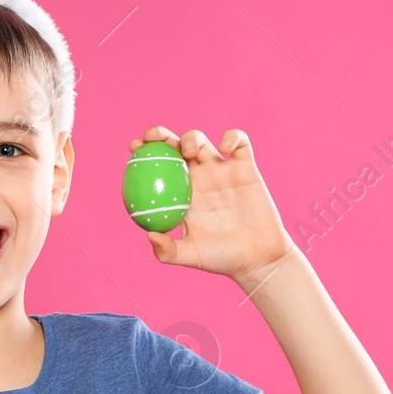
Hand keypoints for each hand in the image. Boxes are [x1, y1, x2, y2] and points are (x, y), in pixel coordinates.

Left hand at [129, 126, 294, 282]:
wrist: (258, 258)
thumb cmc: (222, 259)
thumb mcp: (192, 256)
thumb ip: (169, 251)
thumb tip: (149, 235)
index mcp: (181, 193)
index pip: (157, 166)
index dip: (144, 152)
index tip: (133, 148)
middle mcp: (198, 178)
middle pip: (175, 146)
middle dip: (160, 135)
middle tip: (152, 137)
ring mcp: (221, 170)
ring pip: (201, 141)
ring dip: (191, 137)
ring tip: (189, 150)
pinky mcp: (245, 167)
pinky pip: (239, 143)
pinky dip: (232, 137)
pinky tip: (224, 149)